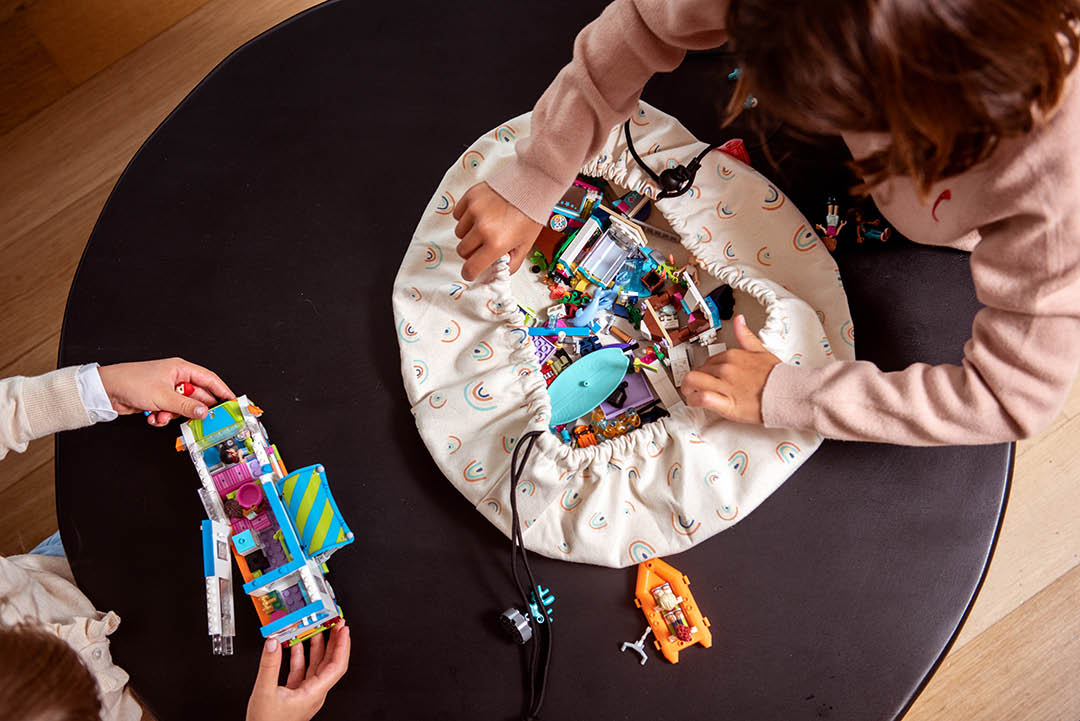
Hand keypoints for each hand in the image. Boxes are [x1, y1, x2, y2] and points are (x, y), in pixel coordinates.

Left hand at [96, 358, 233, 426]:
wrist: (106, 389)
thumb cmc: (131, 382)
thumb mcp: (163, 397)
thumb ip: (186, 406)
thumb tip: (204, 412)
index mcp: (181, 369)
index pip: (209, 379)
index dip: (222, 390)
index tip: (232, 402)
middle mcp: (176, 378)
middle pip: (196, 396)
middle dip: (192, 409)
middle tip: (201, 420)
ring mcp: (166, 389)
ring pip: (182, 407)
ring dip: (173, 415)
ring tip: (162, 416)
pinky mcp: (157, 400)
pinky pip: (169, 411)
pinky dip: (163, 417)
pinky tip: (153, 416)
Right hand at [246, 624, 351, 720]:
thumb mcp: (264, 692)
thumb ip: (269, 665)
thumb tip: (272, 643)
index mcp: (314, 694)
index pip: (336, 666)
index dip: (342, 646)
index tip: (343, 630)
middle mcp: (313, 693)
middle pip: (329, 663)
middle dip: (333, 641)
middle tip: (334, 624)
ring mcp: (305, 694)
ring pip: (315, 666)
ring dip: (315, 647)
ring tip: (315, 629)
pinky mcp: (295, 694)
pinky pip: (302, 671)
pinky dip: (300, 657)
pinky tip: (295, 645)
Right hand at [453, 182, 541, 280]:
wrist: (530, 185)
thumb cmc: (529, 215)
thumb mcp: (525, 245)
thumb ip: (511, 264)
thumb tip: (498, 272)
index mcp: (497, 243)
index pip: (471, 268)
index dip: (470, 273)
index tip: (471, 271)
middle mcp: (483, 228)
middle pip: (462, 251)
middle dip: (471, 252)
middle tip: (483, 245)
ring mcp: (474, 211)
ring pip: (459, 233)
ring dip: (468, 234)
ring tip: (485, 226)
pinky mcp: (470, 197)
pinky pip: (458, 215)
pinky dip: (465, 217)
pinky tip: (480, 215)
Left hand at [681, 315, 780, 423]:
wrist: (787, 394)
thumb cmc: (777, 377)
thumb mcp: (761, 350)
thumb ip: (746, 336)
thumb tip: (739, 320)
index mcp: (733, 355)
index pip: (709, 360)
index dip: (706, 369)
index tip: (707, 375)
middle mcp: (726, 369)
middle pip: (699, 370)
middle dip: (696, 378)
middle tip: (698, 386)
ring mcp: (724, 385)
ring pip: (693, 381)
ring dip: (688, 388)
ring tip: (690, 393)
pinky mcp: (726, 403)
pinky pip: (701, 399)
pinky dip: (694, 400)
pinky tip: (695, 402)